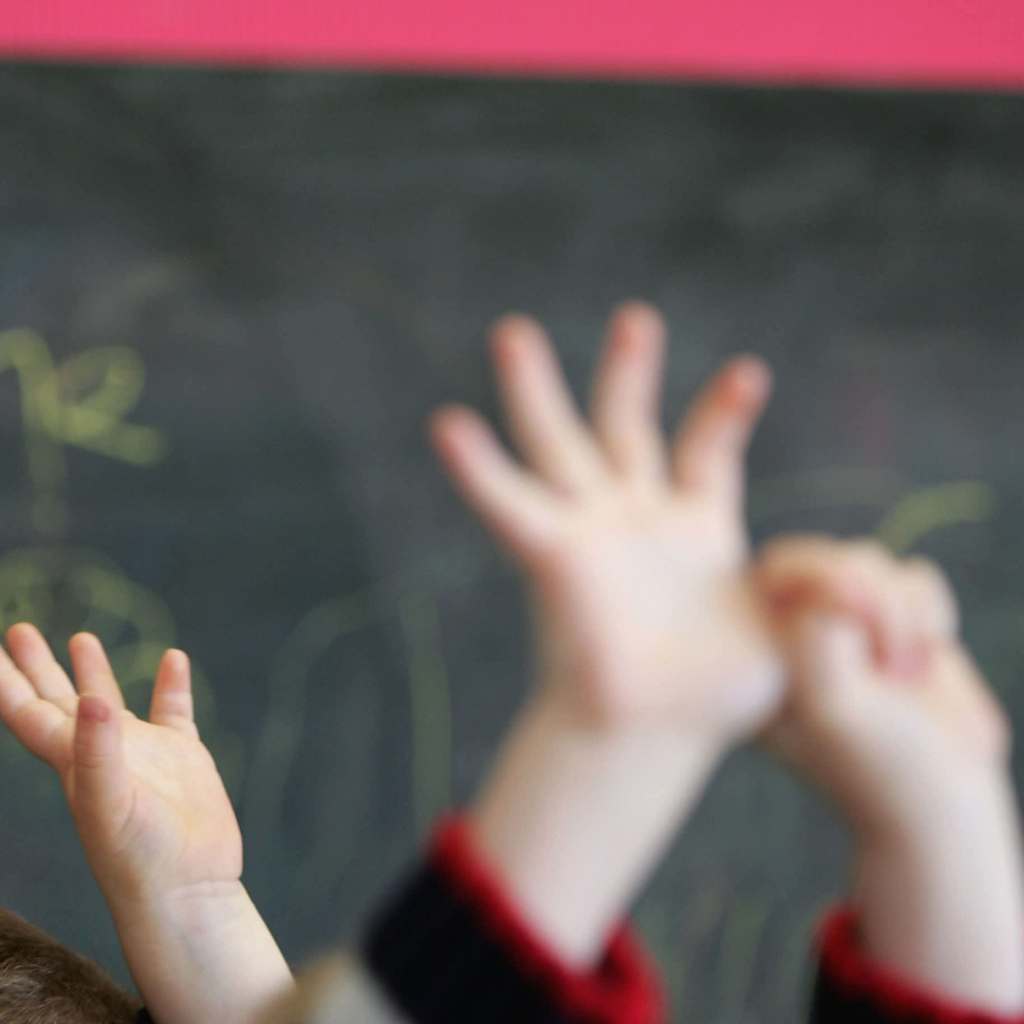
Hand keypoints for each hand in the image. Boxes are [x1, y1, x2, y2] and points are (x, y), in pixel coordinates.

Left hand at [0, 623, 240, 903]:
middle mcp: (101, 752)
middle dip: (36, 666)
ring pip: (111, 703)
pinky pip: (174, 710)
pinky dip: (172, 683)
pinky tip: (173, 659)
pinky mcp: (183, 758)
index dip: (7, 681)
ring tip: (81, 638)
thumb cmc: (140, 858)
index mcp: (73, 762)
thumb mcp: (110, 805)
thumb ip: (99, 750)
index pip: (28, 713)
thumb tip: (93, 698)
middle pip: (58, 701)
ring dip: (94, 672)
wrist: (188, 890)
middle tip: (19, 630)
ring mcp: (143, 754)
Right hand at [428, 302, 782, 744]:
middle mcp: (637, 517)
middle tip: (637, 318)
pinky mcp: (554, 556)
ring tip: (513, 332)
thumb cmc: (722, 697)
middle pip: (624, 425)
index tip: (749, 372)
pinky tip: (448, 424)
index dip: (723, 411)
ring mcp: (591, 530)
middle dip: (627, 371)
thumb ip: (815, 589)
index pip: (706, 451)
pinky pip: (509, 505)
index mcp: (695, 527)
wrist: (657, 737)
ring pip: (557, 444)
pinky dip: (478, 469)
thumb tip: (850, 579)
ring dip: (533, 390)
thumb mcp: (788, 627)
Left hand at [753, 536, 1009, 834]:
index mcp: (761, 652)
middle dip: (875, 599)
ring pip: (872, 559)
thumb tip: (828, 581)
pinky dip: (931, 614)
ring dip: (905, 615)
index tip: (860, 634)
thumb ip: (815, 635)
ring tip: (905, 674)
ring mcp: (845, 622)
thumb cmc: (879, 764)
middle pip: (825, 554)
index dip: (822, 580)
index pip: (773, 572)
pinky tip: (926, 660)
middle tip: (893, 665)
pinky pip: (913, 575)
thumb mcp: (831, 704)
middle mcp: (795, 631)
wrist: (946, 800)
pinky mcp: (893, 621)